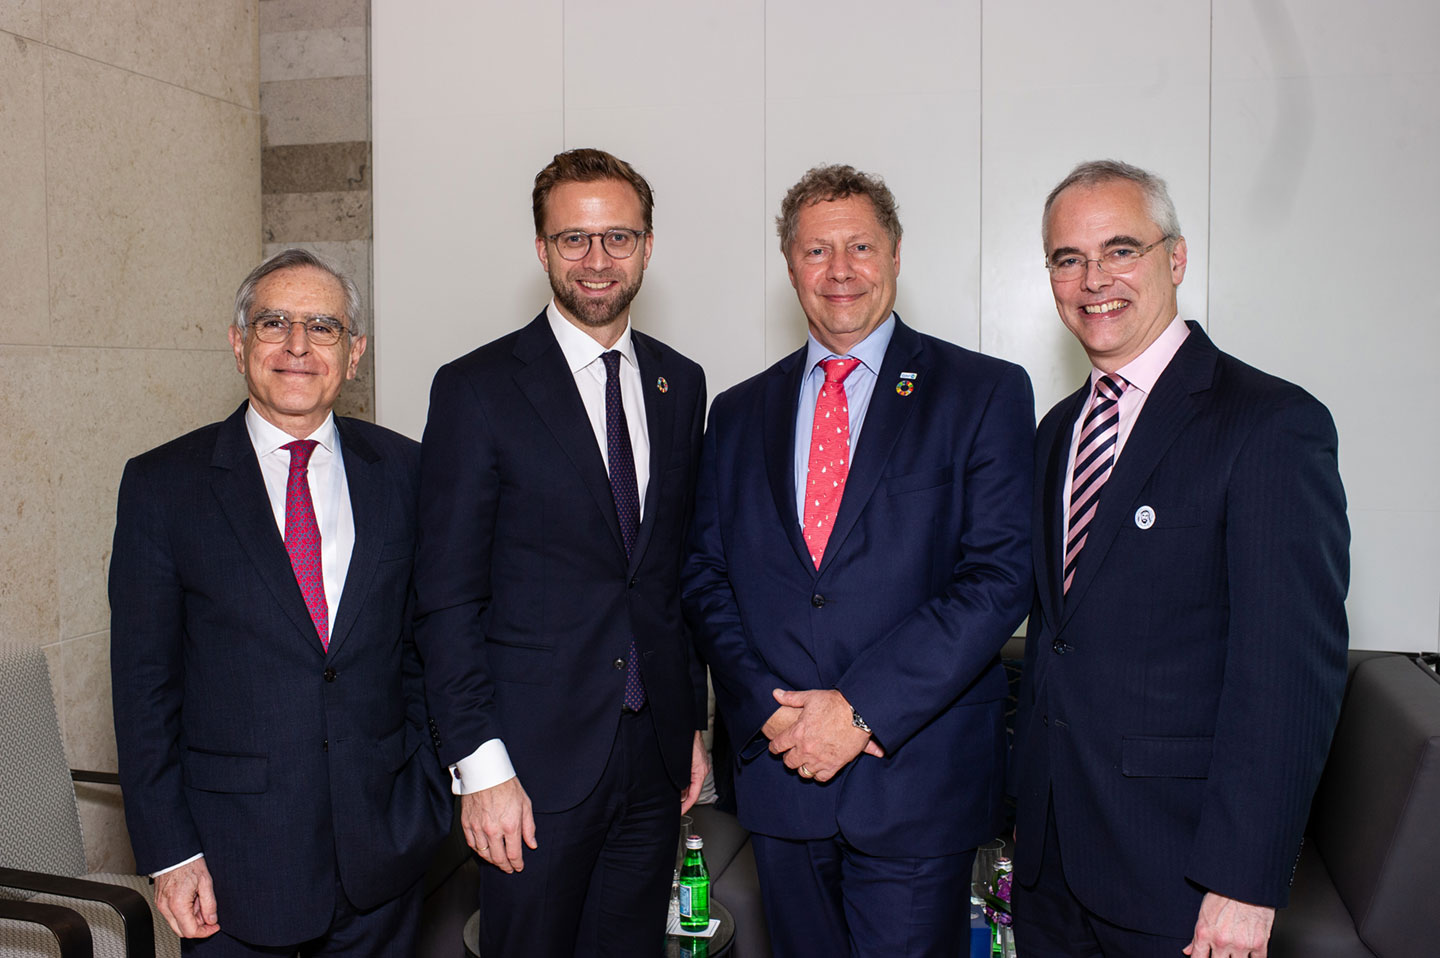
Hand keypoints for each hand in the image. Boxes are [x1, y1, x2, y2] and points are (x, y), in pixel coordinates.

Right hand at [153, 857, 218, 937]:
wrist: (174, 852)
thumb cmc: (188, 863)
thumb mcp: (206, 882)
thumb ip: (209, 904)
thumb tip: (212, 919)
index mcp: (178, 904)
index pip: (191, 931)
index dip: (205, 932)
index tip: (214, 926)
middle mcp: (166, 907)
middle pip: (182, 931)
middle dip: (198, 925)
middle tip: (208, 912)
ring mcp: (161, 904)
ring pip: (177, 923)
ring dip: (191, 917)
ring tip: (199, 899)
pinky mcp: (160, 900)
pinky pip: (172, 914)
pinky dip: (183, 911)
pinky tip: (191, 897)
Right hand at [461, 776, 536, 873]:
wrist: (486, 772)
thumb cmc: (506, 785)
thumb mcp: (525, 804)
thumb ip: (529, 827)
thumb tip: (532, 844)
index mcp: (510, 825)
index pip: (514, 854)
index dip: (517, 864)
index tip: (519, 867)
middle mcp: (493, 829)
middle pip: (498, 858)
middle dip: (505, 866)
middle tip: (509, 868)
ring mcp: (478, 828)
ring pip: (484, 854)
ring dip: (492, 860)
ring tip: (498, 861)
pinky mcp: (467, 823)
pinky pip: (472, 844)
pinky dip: (479, 851)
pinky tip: (484, 851)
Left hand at [681, 731, 709, 813]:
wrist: (687, 728)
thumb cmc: (686, 742)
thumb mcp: (681, 765)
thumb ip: (681, 779)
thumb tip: (678, 792)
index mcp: (700, 773)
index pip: (694, 795)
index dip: (686, 806)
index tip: (680, 812)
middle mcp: (702, 771)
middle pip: (693, 791)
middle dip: (683, 800)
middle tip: (674, 808)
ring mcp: (700, 766)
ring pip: (691, 784)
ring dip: (682, 791)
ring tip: (672, 798)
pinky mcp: (697, 762)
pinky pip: (691, 777)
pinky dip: (684, 783)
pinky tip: (675, 785)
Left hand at [766, 688, 882, 781]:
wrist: (859, 712)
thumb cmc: (834, 702)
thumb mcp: (810, 697)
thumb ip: (791, 698)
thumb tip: (775, 693)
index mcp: (797, 732)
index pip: (777, 746)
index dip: (775, 747)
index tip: (776, 747)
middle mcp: (806, 749)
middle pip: (789, 762)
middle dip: (789, 757)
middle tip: (792, 753)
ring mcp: (819, 759)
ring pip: (803, 772)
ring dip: (802, 766)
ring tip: (805, 761)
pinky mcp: (834, 765)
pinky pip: (820, 778)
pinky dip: (818, 774)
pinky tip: (819, 768)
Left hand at [1184, 892, 1274, 957]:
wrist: (1245, 882)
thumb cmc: (1223, 893)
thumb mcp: (1203, 912)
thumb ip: (1195, 936)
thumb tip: (1187, 951)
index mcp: (1204, 933)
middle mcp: (1221, 941)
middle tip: (1222, 952)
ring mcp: (1241, 944)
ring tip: (1235, 951)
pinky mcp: (1259, 944)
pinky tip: (1251, 953)